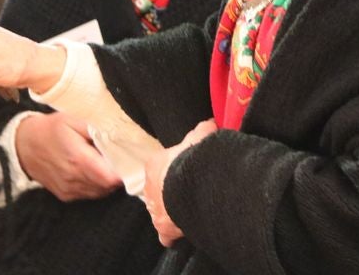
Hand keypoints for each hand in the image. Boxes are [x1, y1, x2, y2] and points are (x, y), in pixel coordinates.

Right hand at [15, 112, 122, 200]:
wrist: (23, 146)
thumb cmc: (50, 129)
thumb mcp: (72, 120)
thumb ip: (95, 129)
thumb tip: (116, 138)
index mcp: (78, 159)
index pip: (110, 176)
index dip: (124, 171)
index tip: (132, 161)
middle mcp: (74, 178)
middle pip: (108, 186)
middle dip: (119, 175)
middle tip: (123, 160)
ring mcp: (69, 190)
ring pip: (100, 192)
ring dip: (108, 181)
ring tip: (109, 164)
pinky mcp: (65, 195)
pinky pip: (89, 194)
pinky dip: (97, 186)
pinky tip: (94, 171)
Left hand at [143, 119, 216, 246]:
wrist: (193, 183)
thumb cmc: (194, 158)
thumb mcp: (199, 136)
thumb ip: (201, 130)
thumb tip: (208, 123)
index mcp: (154, 164)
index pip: (159, 166)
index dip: (172, 169)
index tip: (185, 171)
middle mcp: (149, 188)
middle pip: (158, 190)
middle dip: (170, 191)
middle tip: (189, 191)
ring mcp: (155, 209)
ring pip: (160, 211)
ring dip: (171, 210)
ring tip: (189, 209)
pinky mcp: (163, 228)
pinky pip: (165, 235)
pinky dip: (173, 234)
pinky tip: (184, 231)